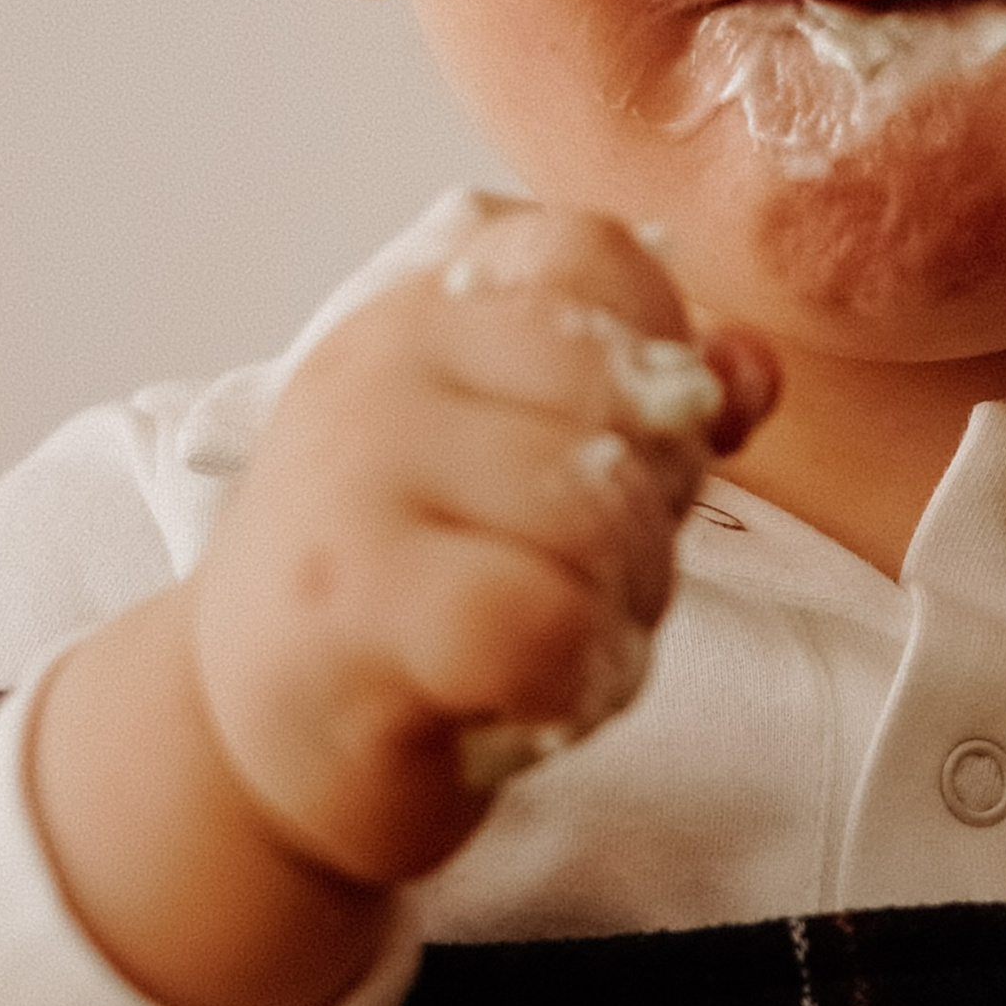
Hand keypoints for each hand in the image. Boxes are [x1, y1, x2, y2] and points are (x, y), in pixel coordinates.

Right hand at [30, 209, 775, 1005]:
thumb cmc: (420, 594)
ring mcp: (352, 476)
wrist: (254, 749)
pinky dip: (575, 676)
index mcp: (428, 307)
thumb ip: (648, 395)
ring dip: (617, 609)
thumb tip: (751, 368)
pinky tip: (525, 697)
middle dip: (651, 512)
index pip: (600, 256)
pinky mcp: (352, 603)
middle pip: (627, 398)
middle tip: (573, 577)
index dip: (660, 359)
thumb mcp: (534, 462)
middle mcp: (379, 363)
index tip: (617, 451)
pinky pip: (550, 620)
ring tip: (543, 642)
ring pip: (599, 515)